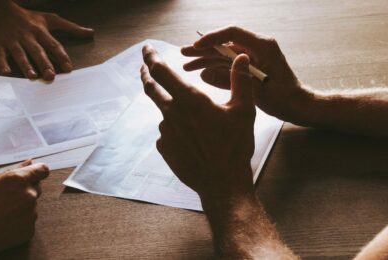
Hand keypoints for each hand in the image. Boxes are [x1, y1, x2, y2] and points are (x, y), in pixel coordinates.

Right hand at [0, 0, 93, 80]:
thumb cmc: (29, 18)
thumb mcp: (50, 19)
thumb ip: (71, 28)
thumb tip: (91, 32)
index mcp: (40, 31)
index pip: (53, 45)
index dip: (61, 56)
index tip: (68, 68)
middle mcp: (27, 36)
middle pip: (37, 51)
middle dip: (44, 63)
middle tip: (51, 76)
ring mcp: (12, 41)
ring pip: (20, 54)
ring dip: (25, 65)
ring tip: (32, 76)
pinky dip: (1, 64)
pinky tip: (5, 73)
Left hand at [140, 45, 258, 201]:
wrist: (223, 183)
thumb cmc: (235, 146)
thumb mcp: (243, 110)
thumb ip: (240, 80)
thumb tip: (240, 57)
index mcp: (190, 100)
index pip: (162, 71)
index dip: (151, 58)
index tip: (146, 49)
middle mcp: (172, 114)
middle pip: (152, 89)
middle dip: (146, 74)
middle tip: (144, 67)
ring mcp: (166, 132)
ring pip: (165, 112)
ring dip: (174, 110)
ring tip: (199, 125)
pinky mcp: (164, 148)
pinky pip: (168, 132)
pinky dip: (177, 130)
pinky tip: (194, 140)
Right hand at [182, 26, 313, 124]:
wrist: (297, 106)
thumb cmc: (283, 97)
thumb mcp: (255, 89)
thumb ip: (229, 80)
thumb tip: (205, 73)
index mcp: (262, 46)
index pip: (232, 33)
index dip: (212, 38)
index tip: (196, 46)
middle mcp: (257, 47)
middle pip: (225, 43)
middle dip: (204, 49)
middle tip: (183, 53)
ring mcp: (253, 57)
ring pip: (224, 55)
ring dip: (206, 60)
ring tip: (187, 65)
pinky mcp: (251, 67)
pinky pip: (229, 65)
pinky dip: (215, 68)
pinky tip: (201, 73)